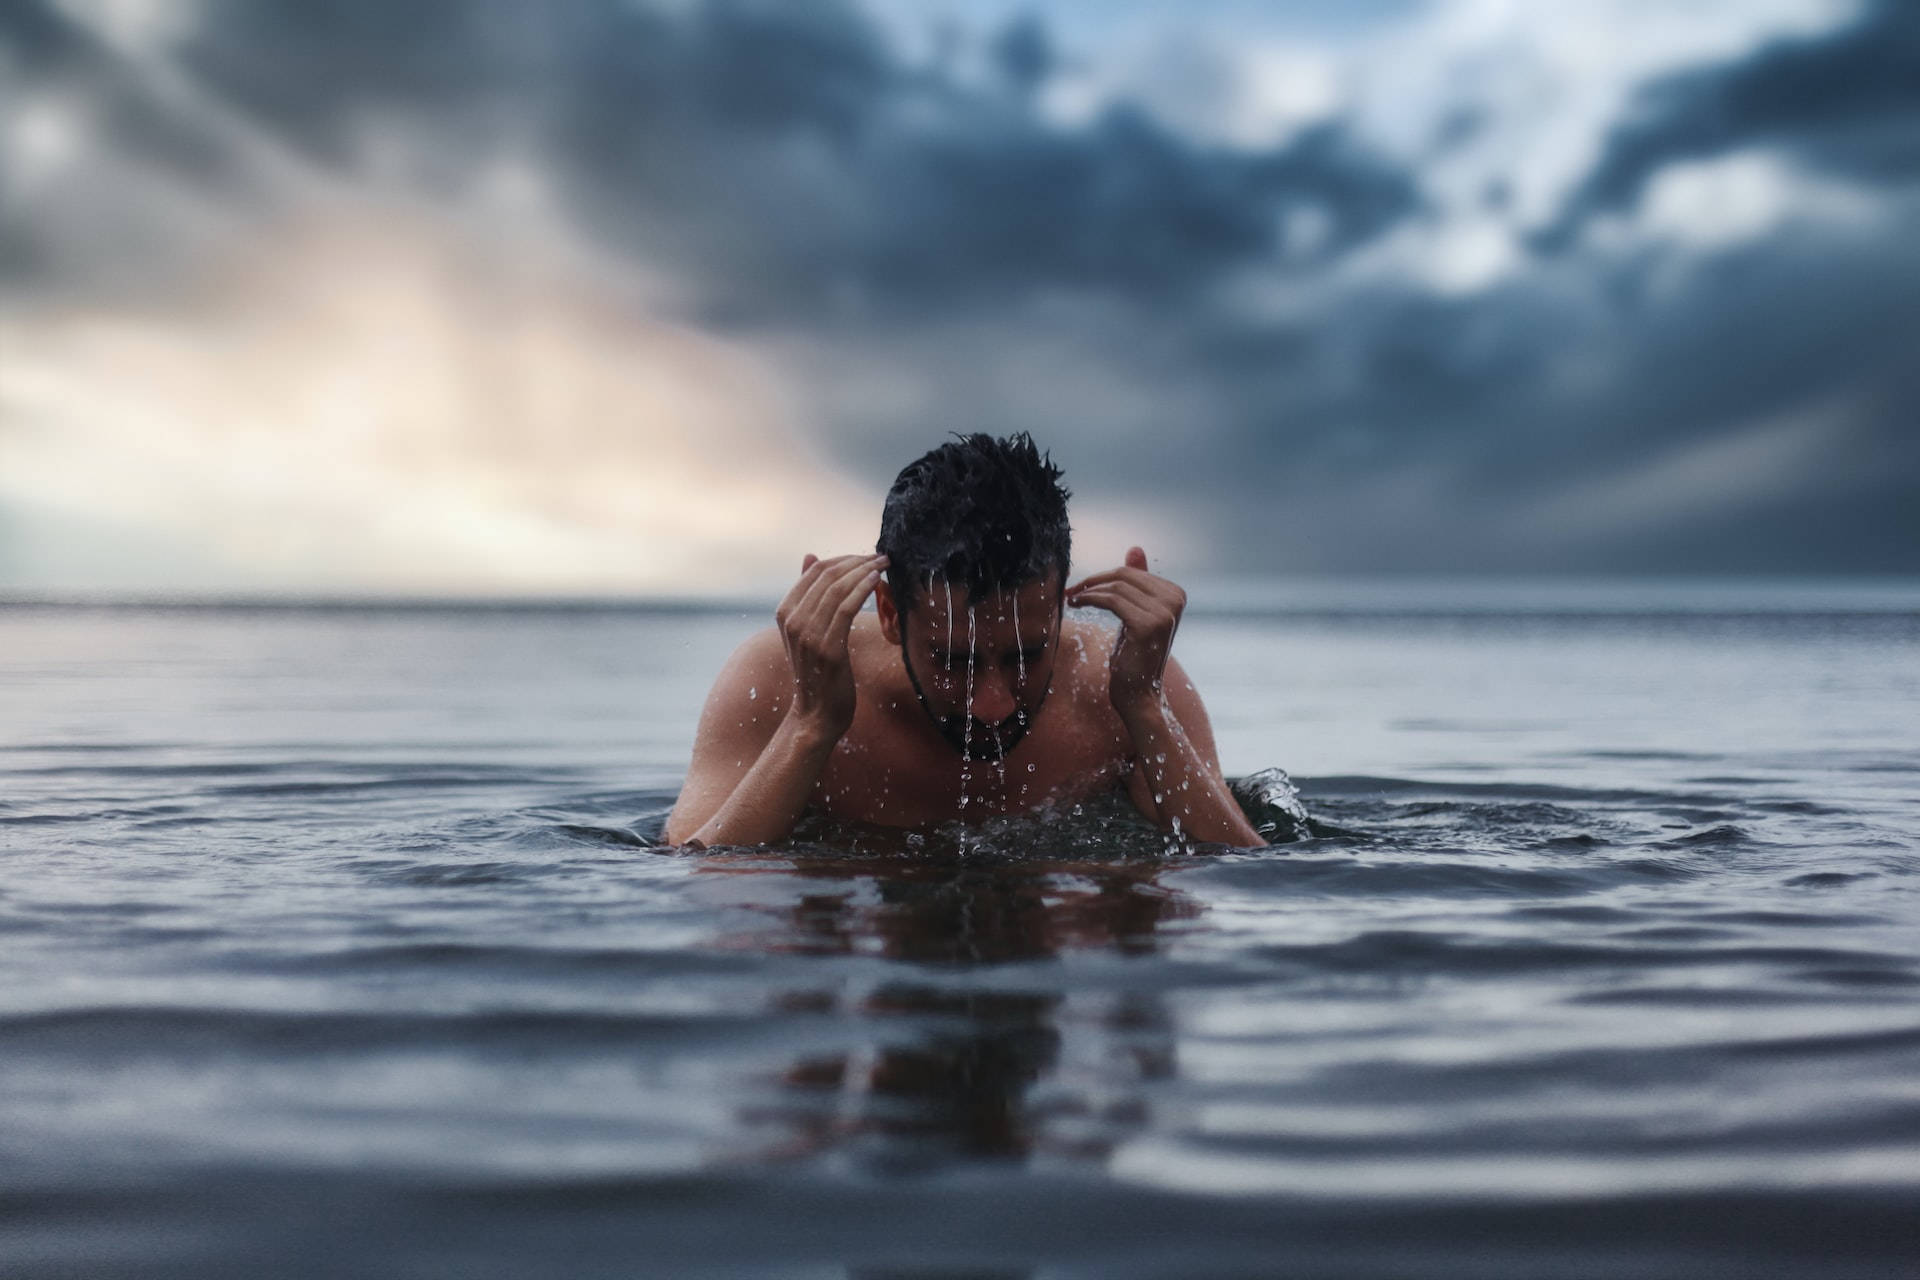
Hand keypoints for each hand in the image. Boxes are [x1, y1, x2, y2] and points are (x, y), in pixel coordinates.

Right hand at [774, 552, 885, 741]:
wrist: (816, 714)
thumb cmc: (817, 671)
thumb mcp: (807, 630)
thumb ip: (808, 594)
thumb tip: (810, 556)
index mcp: (785, 612)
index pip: (816, 571)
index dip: (844, 558)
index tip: (868, 556)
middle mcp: (792, 621)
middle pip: (827, 576)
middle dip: (858, 561)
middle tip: (882, 556)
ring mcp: (807, 635)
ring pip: (838, 589)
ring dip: (865, 571)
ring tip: (884, 564)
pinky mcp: (827, 648)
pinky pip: (846, 608)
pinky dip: (863, 589)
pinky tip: (877, 581)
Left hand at [1065, 546, 1185, 720]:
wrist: (1139, 693)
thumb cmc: (1135, 655)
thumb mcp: (1137, 613)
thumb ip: (1138, 582)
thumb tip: (1135, 548)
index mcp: (1176, 594)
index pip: (1132, 572)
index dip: (1103, 577)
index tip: (1082, 586)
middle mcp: (1175, 600)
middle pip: (1124, 576)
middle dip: (1093, 581)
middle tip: (1071, 590)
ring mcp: (1164, 612)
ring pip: (1116, 587)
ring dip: (1088, 591)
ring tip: (1072, 600)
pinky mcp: (1148, 625)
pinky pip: (1111, 600)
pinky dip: (1090, 599)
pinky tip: (1077, 605)